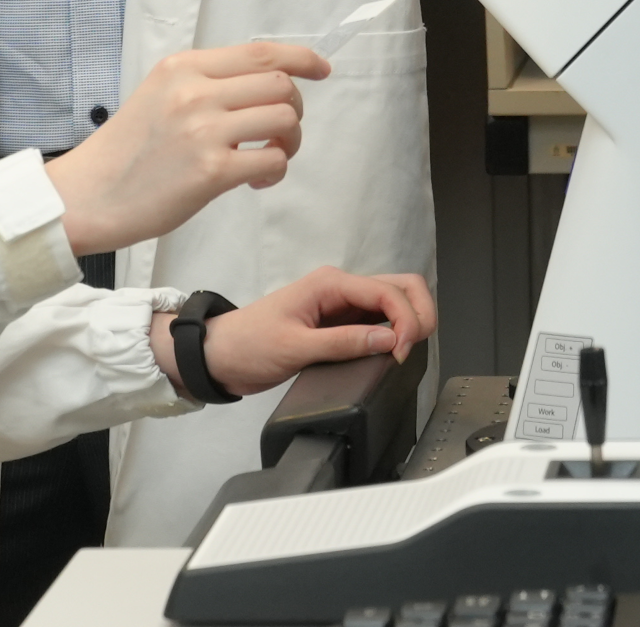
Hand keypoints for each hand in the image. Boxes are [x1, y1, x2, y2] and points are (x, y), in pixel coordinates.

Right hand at [44, 43, 328, 254]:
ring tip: (266, 158)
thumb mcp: (159, 95)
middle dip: (296, 109)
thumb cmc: (125, 152)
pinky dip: (275, 170)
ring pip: (285, 119)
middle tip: (281, 133)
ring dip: (290, 142)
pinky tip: (253, 180)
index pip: (260, 52)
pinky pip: (273, 159)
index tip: (322, 68)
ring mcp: (204, 131)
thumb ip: (205, 84)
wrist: (87, 196)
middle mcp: (196, 92)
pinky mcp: (210, 171)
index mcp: (184, 67)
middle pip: (281, 84)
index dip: (301, 57)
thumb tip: (262, 83)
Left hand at [156, 267, 439, 399]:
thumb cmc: (248, 345)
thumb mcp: (295, 348)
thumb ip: (344, 343)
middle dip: (419, 313)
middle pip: (401, 286)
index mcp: (330, 284)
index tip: (402, 352)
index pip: (387, 291)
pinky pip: (379, 320)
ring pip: (394, 301)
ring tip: (404, 353)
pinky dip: (394, 332)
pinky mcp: (340, 322)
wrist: (220, 356)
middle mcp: (340, 287)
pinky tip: (391, 352)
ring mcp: (342, 304)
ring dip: (409, 322)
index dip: (406, 320)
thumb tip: (388, 340)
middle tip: (414, 348)